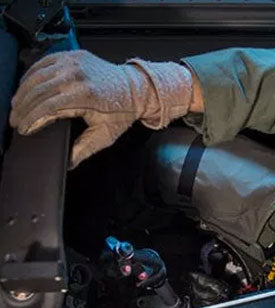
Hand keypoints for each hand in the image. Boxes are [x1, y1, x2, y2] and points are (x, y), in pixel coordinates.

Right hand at [10, 50, 192, 167]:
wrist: (136, 89)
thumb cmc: (122, 111)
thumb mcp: (105, 135)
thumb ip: (84, 149)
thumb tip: (68, 162)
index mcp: (84, 95)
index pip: (47, 107)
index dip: (31, 119)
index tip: (23, 129)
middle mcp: (76, 75)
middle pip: (37, 91)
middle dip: (22, 108)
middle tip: (14, 121)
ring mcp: (73, 62)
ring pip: (36, 75)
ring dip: (22, 91)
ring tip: (16, 106)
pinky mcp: (72, 54)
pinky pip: (43, 62)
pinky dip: (31, 75)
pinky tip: (26, 87)